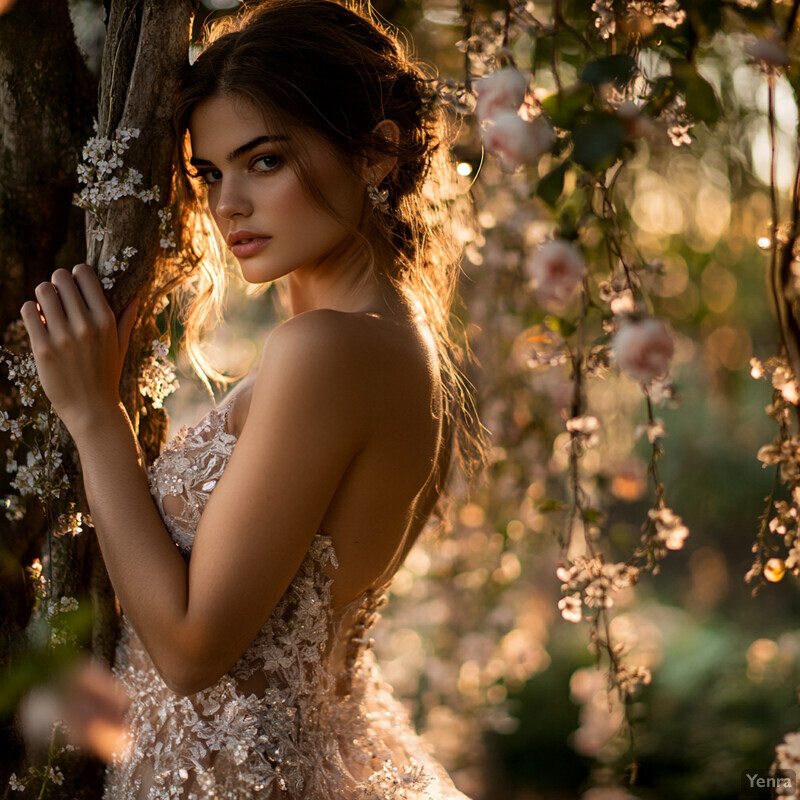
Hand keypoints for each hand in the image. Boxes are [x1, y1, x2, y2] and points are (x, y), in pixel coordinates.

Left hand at [20, 264, 138, 433]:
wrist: (92, 409)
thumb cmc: (107, 375)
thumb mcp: (121, 346)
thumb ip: (127, 319)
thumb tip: (137, 297)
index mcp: (106, 319)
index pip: (84, 273)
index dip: (75, 273)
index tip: (73, 285)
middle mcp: (86, 324)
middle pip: (60, 277)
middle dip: (56, 283)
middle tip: (57, 297)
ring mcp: (64, 336)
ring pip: (42, 291)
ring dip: (42, 296)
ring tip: (46, 310)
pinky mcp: (43, 349)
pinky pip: (28, 312)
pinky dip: (30, 312)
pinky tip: (38, 322)